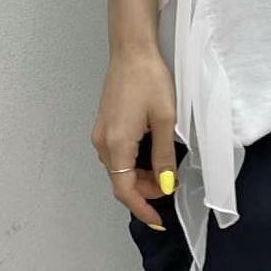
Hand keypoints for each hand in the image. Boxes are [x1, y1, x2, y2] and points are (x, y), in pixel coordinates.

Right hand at [91, 45, 177, 230]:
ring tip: (164, 170)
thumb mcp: (165, 119)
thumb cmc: (150, 80)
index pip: (124, 190)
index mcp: (116, 144)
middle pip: (120, 180)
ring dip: (139, 176)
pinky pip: (116, 153)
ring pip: (118, 167)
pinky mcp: (104, 122)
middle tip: (170, 186)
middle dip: (144, 190)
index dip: (141, 208)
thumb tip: (165, 185)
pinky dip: (133, 162)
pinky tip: (151, 153)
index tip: (158, 220)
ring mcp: (100, 132)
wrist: (132, 49)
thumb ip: (164, 155)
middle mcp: (102, 142)